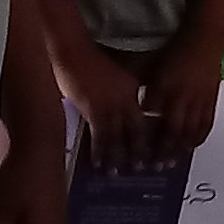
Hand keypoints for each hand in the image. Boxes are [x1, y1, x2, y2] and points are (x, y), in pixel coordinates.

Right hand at [54, 38, 151, 170]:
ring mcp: (110, 105)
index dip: (148, 136)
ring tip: (118, 173)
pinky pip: (100, 136)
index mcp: (132, 88)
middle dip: (140, 152)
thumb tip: (117, 115)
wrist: (70, 50)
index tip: (152, 150)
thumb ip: (118, 95)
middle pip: (137, 131)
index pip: (144, 117)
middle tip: (142, 169)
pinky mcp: (93, 109)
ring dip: (118, 157)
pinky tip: (99, 164)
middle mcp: (126, 98)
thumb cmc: (86, 61)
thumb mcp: (111, 77)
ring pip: (119, 137)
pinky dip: (100, 152)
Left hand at [140, 44, 223, 162]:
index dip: (150, 139)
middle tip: (157, 167)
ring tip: (174, 163)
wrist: (205, 39)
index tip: (142, 153)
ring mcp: (201, 100)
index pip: (157, 121)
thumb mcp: (155, 69)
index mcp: (168, 89)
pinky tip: (191, 146)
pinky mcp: (212, 99)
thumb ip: (150, 92)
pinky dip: (198, 138)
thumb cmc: (176, 52)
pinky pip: (206, 124)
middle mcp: (185, 98)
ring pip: (191, 131)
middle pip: (175, 132)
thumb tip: (143, 112)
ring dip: (181, 149)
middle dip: (165, 151)